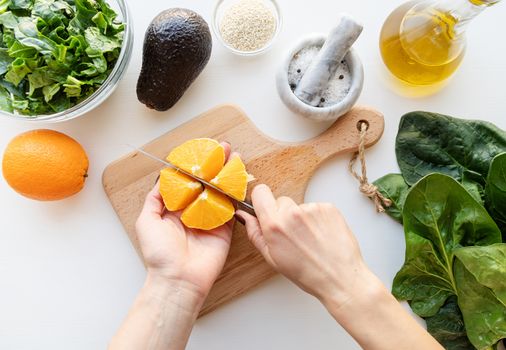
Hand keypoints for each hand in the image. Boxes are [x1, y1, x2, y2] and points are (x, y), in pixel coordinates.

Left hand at [135, 142, 234, 300]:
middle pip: (207, 183)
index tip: (202, 151)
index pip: (188, 181)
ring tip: (234, 157)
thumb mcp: (147, 221)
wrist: (178, 279)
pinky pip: (231, 209)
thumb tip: (163, 177)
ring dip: (228, 174)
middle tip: (223, 148)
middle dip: (216, 165)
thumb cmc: (159, 254)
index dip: (196, 165)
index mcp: (176, 209)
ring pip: (221, 192)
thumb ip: (155, 198)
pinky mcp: (224, 230)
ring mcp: (211, 220)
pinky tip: (239, 178)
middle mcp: (194, 212)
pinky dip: (236, 194)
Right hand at [236, 184, 374, 306]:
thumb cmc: (306, 273)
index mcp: (275, 225)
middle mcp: (293, 213)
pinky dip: (318, 219)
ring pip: (299, 206)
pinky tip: (322, 236)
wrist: (340, 278)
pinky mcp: (329, 208)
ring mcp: (312, 208)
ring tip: (311, 240)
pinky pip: (316, 208)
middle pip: (281, 201)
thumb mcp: (272, 258)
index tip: (265, 208)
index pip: (260, 192)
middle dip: (283, 214)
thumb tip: (244, 215)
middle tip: (294, 236)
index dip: (261, 199)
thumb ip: (255, 233)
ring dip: (302, 218)